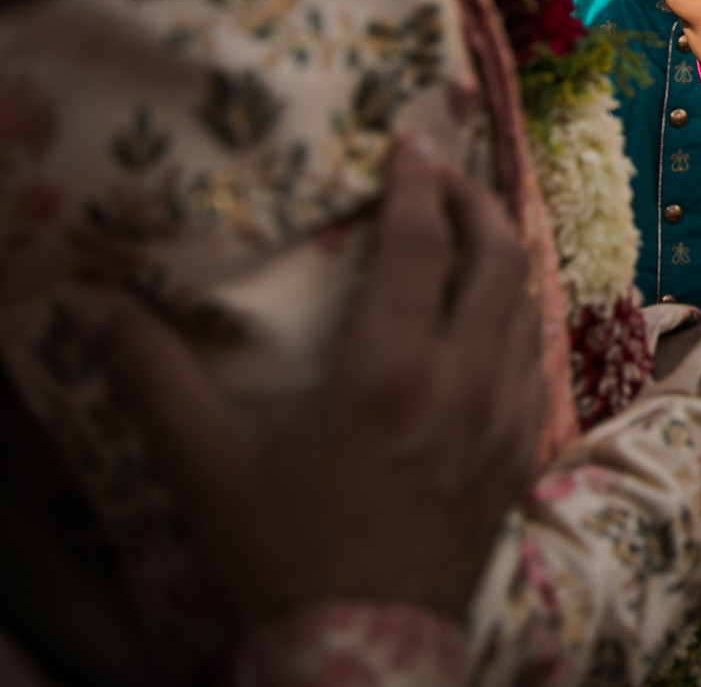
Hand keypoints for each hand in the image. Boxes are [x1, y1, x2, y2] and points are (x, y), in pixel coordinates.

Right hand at [65, 138, 543, 622]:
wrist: (362, 650)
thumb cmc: (282, 555)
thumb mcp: (206, 466)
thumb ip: (152, 376)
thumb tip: (91, 305)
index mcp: (392, 372)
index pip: (424, 244)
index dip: (421, 182)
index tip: (412, 141)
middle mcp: (463, 383)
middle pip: (499, 259)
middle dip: (479, 202)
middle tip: (449, 173)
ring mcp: (503, 420)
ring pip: (527, 307)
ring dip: (505, 255)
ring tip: (475, 228)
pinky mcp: (519, 454)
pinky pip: (534, 360)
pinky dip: (518, 316)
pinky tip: (494, 317)